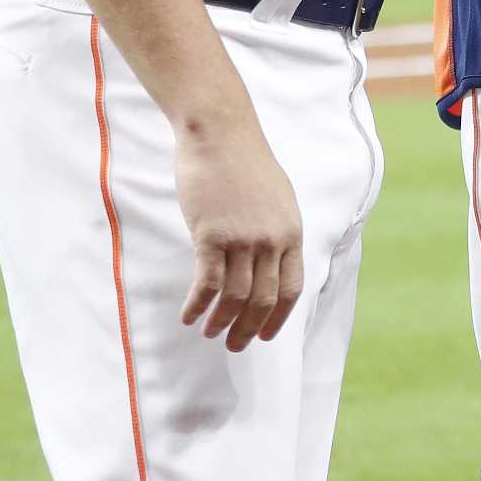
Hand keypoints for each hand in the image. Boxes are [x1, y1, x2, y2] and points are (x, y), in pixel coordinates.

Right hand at [175, 125, 305, 351]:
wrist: (221, 133)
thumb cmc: (244, 163)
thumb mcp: (276, 198)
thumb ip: (275, 230)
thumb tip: (268, 261)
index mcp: (291, 231)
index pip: (292, 288)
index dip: (278, 317)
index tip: (265, 336)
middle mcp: (271, 239)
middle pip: (264, 299)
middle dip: (249, 329)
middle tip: (234, 346)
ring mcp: (243, 238)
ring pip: (235, 297)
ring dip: (221, 322)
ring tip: (208, 333)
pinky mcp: (212, 235)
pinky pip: (207, 283)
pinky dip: (197, 305)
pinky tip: (188, 316)